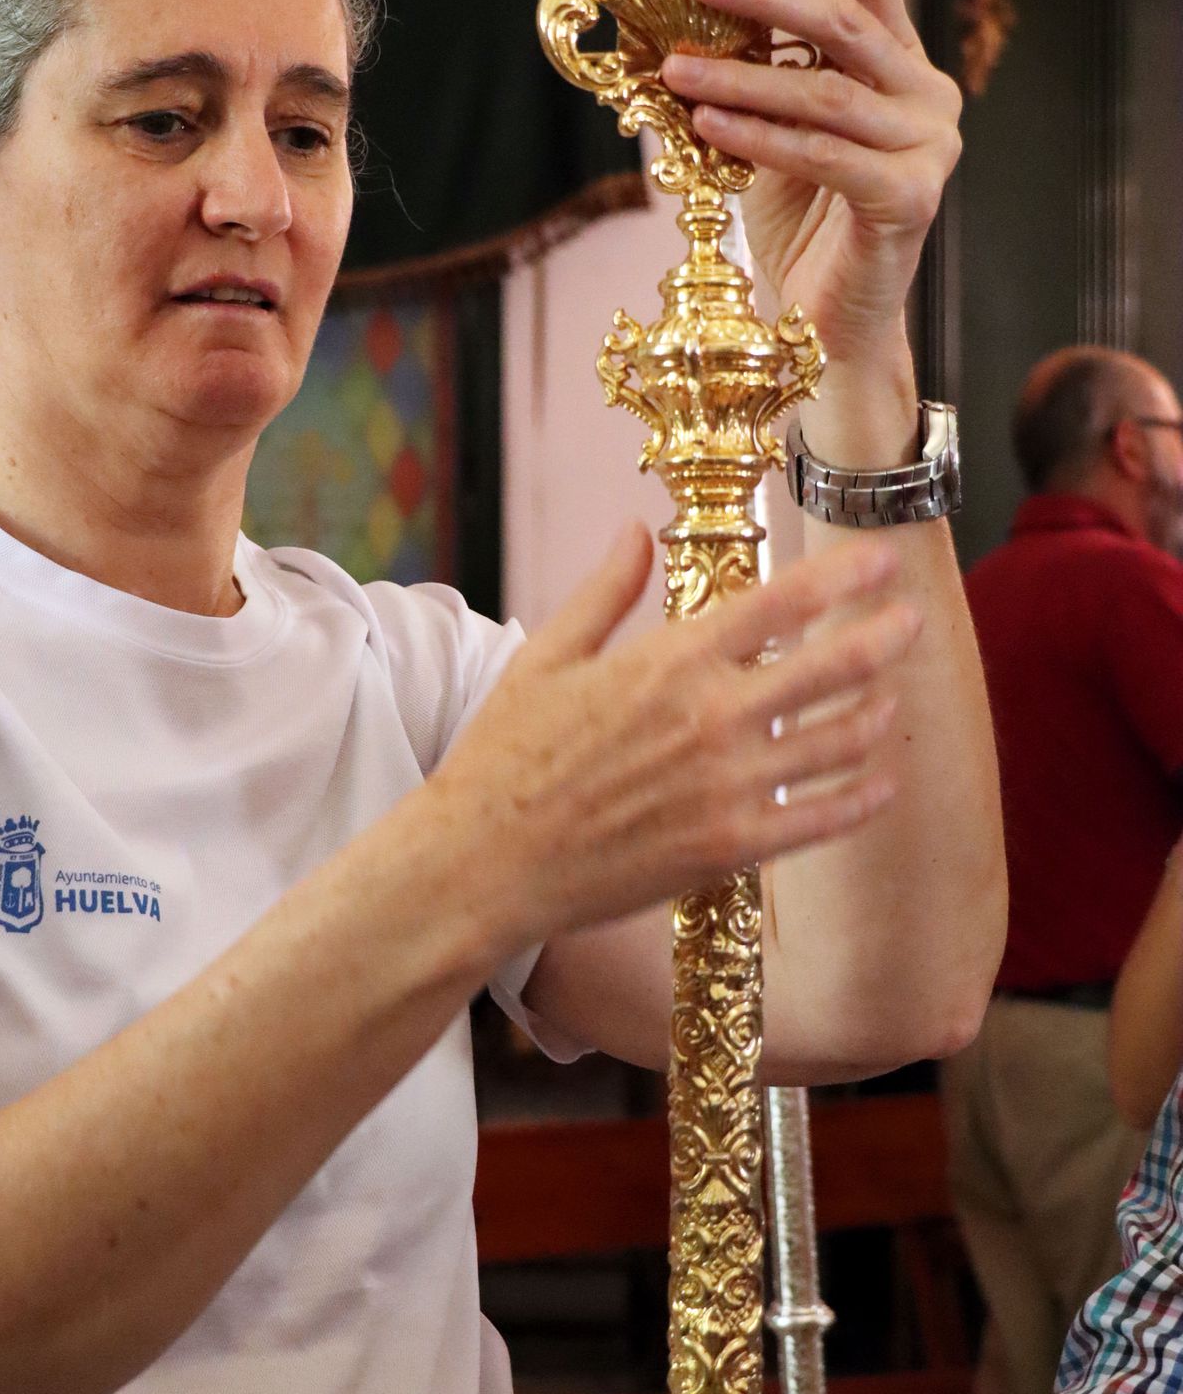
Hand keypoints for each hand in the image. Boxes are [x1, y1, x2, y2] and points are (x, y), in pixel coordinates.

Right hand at [432, 524, 921, 955]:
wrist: (485, 864)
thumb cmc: (505, 759)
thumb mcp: (545, 658)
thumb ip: (604, 592)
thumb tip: (634, 530)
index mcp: (669, 662)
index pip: (781, 603)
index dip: (843, 575)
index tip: (882, 558)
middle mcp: (712, 719)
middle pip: (832, 666)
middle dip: (883, 636)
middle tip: (909, 620)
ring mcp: (729, 787)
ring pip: (840, 742)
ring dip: (876, 713)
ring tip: (891, 698)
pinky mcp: (732, 848)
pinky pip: (823, 819)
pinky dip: (863, 796)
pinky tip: (881, 782)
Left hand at [658, 0, 961, 373]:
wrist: (831, 325)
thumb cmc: (801, 223)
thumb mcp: (773, 127)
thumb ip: (756, 68)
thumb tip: (678, 10)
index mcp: (903, 65)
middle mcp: (929, 97)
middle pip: (847, 21)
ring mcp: (929, 148)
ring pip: (826, 91)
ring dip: (741, 74)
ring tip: (674, 66)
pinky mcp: (911, 198)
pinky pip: (824, 154)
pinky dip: (759, 136)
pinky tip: (706, 121)